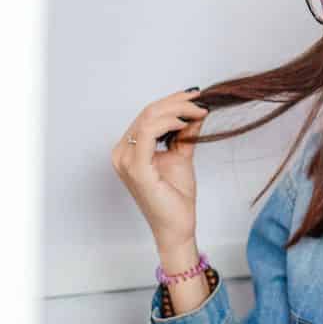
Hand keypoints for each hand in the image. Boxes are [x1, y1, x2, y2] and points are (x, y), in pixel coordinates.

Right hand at [110, 89, 209, 248]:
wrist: (177, 226)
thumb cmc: (175, 197)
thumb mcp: (181, 156)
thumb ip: (185, 133)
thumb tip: (196, 111)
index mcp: (128, 150)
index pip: (148, 115)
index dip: (172, 101)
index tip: (196, 97)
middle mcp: (121, 153)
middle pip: (148, 113)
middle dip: (177, 102)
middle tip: (201, 100)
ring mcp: (125, 160)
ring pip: (148, 118)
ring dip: (177, 109)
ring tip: (198, 110)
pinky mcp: (136, 168)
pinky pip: (148, 132)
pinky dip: (168, 122)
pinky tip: (185, 122)